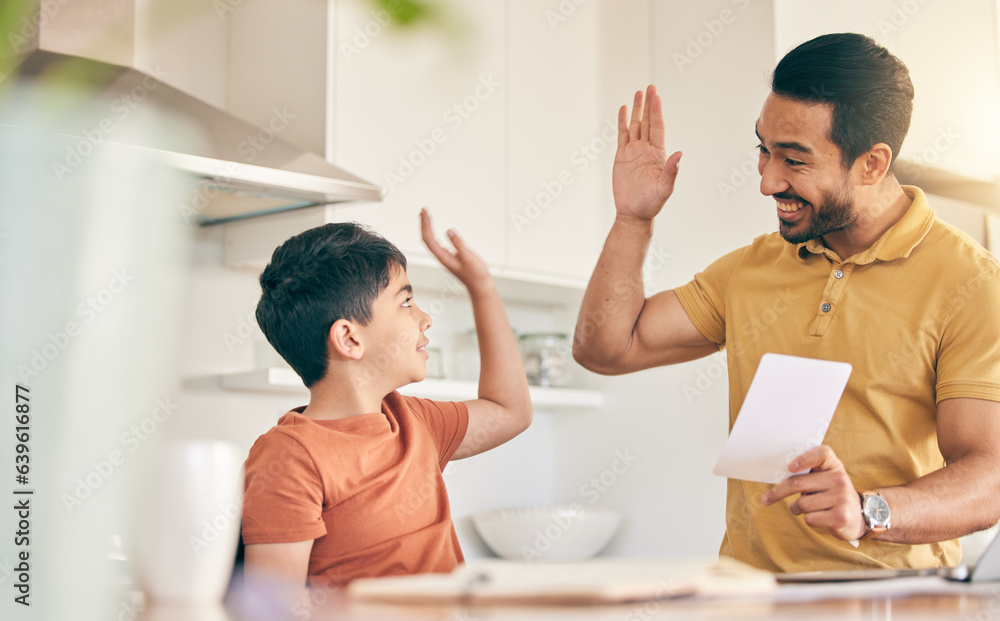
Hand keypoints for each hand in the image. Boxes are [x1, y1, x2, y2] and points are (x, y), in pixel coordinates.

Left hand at [419, 208, 490, 293]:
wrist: (480, 285)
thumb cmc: (476, 274)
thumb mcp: (469, 258)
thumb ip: (459, 244)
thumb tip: (449, 231)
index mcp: (443, 257)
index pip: (429, 239)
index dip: (425, 224)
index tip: (424, 212)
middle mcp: (441, 257)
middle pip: (427, 238)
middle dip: (423, 223)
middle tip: (423, 210)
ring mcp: (445, 256)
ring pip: (430, 240)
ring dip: (426, 227)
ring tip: (425, 216)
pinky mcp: (450, 256)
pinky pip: (436, 243)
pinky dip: (433, 233)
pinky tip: (433, 229)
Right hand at [612, 84, 682, 220]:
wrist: (633, 213)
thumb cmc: (651, 204)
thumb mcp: (664, 189)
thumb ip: (671, 172)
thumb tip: (680, 154)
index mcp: (658, 154)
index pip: (657, 127)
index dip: (656, 111)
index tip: (656, 96)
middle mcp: (646, 149)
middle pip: (647, 122)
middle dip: (648, 104)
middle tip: (649, 87)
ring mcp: (633, 152)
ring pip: (635, 126)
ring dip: (636, 110)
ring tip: (637, 93)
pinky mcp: (621, 157)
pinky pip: (622, 135)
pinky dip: (622, 122)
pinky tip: (623, 110)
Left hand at [761, 445, 866, 541]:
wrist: (858, 517)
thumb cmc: (832, 495)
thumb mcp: (825, 479)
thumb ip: (807, 474)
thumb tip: (778, 478)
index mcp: (834, 465)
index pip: (821, 453)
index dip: (804, 459)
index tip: (790, 467)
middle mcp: (840, 479)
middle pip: (798, 483)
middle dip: (778, 492)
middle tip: (767, 499)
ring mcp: (841, 498)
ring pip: (802, 503)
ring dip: (797, 508)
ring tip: (807, 508)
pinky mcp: (840, 516)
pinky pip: (810, 518)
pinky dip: (808, 519)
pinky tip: (819, 517)